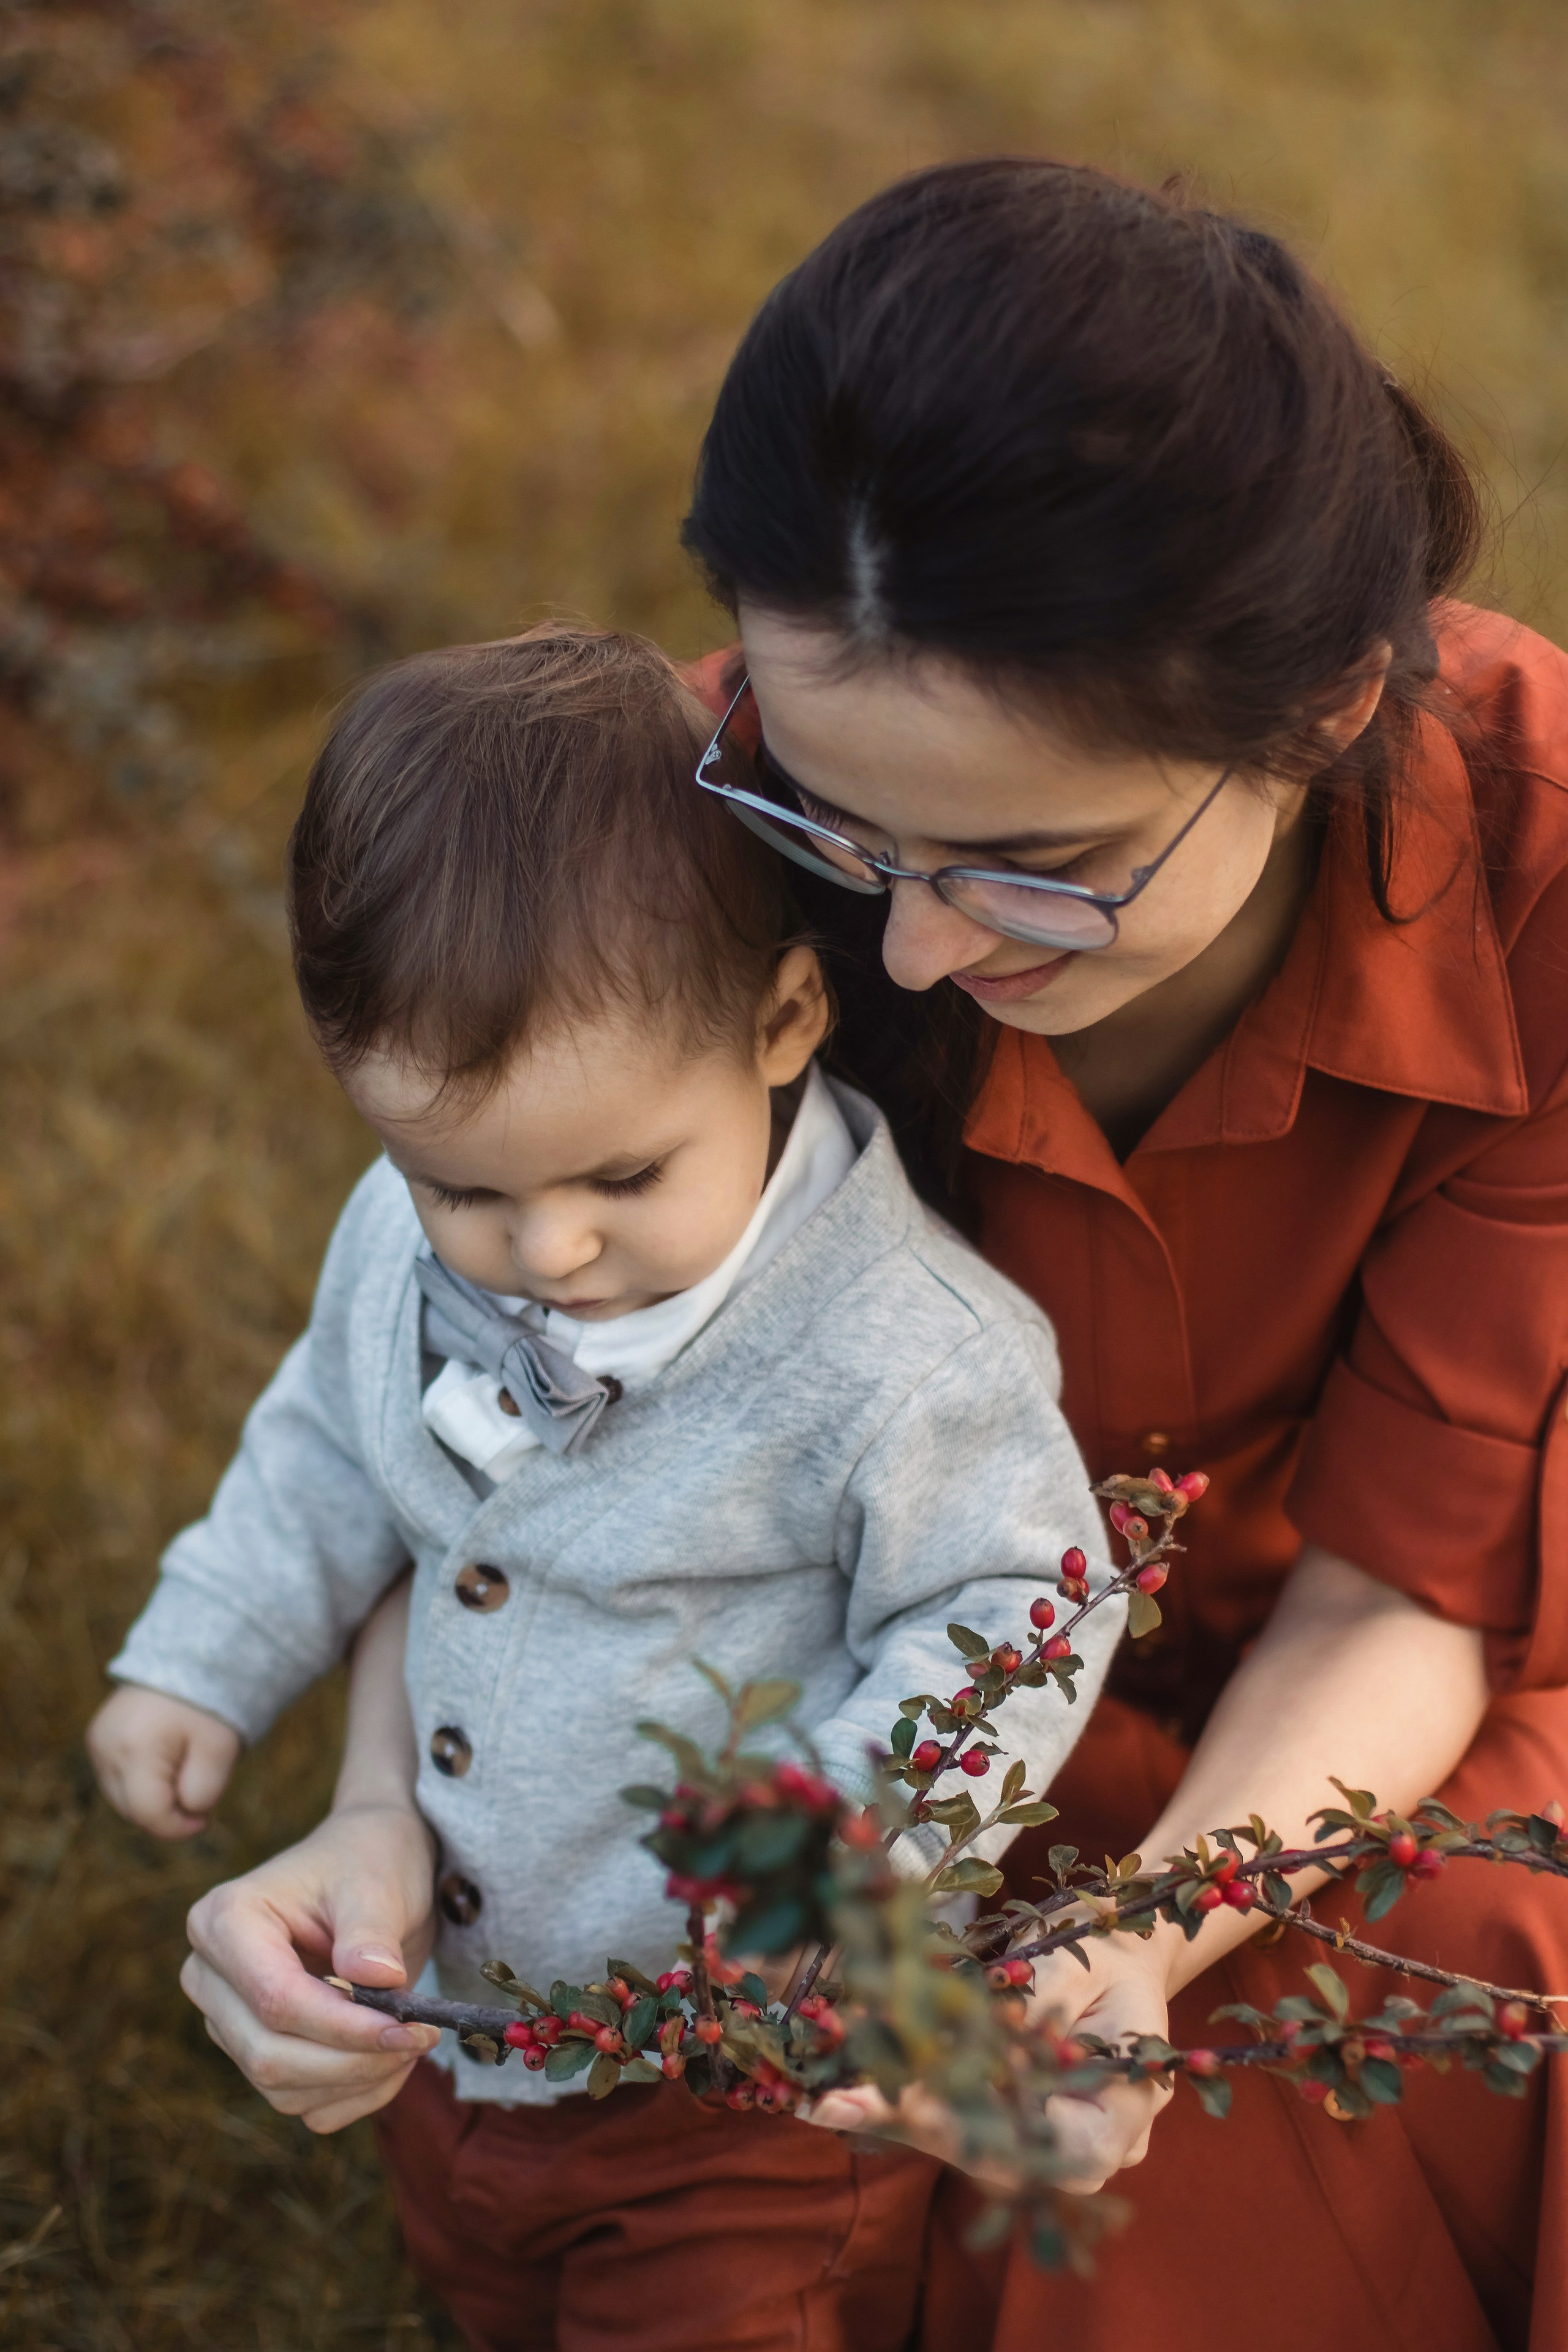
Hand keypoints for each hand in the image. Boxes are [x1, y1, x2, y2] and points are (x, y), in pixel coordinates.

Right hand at [87, 1683, 241, 1837]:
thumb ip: (203, 1791)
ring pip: (124, 1799)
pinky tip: (167, 1759)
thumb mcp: (220, 1748)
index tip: (207, 1819)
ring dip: (155, 1797)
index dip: (180, 1827)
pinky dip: (143, 1781)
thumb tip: (186, 1814)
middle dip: (168, 1811)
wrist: (191, 1656)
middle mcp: (105, 1747)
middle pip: (133, 1811)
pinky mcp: (97, 1739)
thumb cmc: (210, 1702)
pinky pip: (119, 1780)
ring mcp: (96, 1742)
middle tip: (199, 1787)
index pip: (149, 1814)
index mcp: (134, 1748)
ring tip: (184, 1766)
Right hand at [181, 1801, 440, 2133]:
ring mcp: (228, 2020)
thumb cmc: (367, 1859)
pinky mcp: (255, 2050)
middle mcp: (211, 1975)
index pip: (276, 2000)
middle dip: (353, 2061)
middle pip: (269, 2054)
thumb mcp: (377, 1879)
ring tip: (412, 2039)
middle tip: (421, 2037)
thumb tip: (377, 1977)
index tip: (411, 2029)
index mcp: (225, 1920)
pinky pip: (301, 2102)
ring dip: (357, 2081)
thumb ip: (371, 1929)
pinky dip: (353, 2094)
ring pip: (282, 2088)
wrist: (369, 1862)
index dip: (344, 2027)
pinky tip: (390, 2058)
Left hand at [805, 1932, 1173, 2195]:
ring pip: (970, 2143)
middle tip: (836, 2105)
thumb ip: (1044, 1997)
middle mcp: (1091, 2144)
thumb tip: (992, 2023)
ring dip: (897, 2120)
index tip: (918, 2107)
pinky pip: (960, 2120)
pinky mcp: (1014, 2118)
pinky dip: (905, 2103)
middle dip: (916, 2127)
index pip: (1059, 2148)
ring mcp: (1051, 2138)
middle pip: (1000, 2156)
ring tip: (825, 2101)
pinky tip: (843, 2093)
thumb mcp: (1081, 1958)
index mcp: (1127, 2111)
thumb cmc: (1109, 1946)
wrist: (1123, 1951)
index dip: (988, 2135)